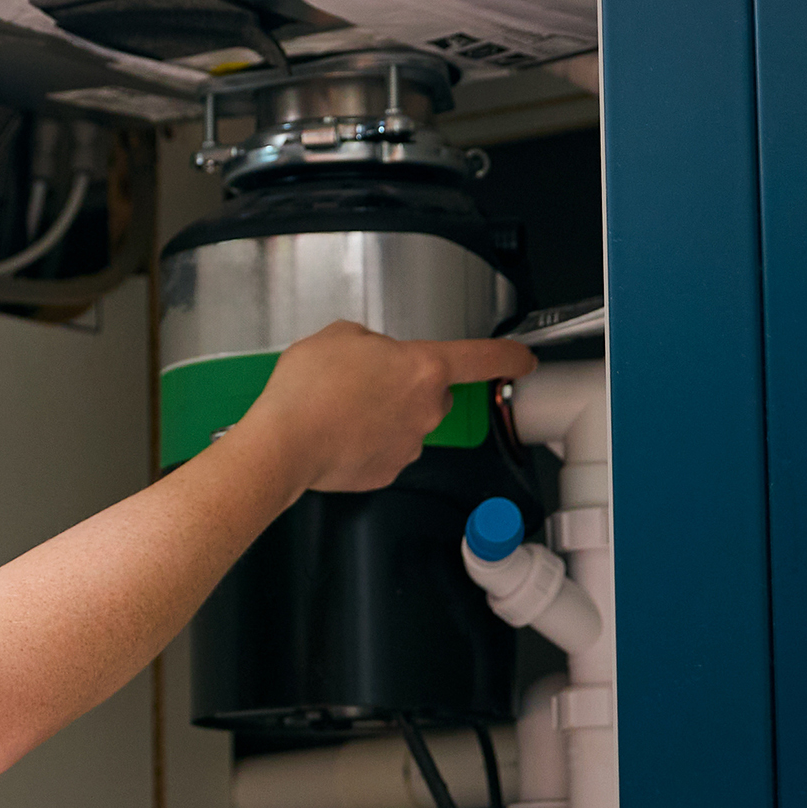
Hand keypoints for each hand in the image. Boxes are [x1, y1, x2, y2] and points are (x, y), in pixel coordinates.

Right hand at [245, 321, 537, 492]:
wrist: (284, 444)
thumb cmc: (308, 390)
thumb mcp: (338, 336)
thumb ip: (370, 342)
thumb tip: (373, 357)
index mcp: (423, 367)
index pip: (484, 359)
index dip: (508, 356)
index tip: (523, 359)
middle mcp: (427, 409)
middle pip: (431, 392)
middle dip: (405, 385)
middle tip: (363, 381)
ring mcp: (410, 445)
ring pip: (407, 422)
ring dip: (383, 415)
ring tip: (340, 410)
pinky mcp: (387, 472)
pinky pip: (385, 450)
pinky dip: (365, 443)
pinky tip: (337, 435)